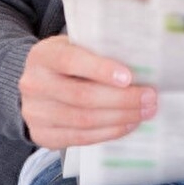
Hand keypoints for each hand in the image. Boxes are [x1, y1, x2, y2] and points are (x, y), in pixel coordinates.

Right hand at [18, 35, 156, 148]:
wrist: (38, 83)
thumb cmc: (69, 60)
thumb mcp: (77, 46)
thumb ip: (99, 51)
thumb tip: (142, 63)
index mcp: (43, 56)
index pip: (71, 61)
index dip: (101, 70)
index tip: (129, 77)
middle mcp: (34, 84)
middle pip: (82, 96)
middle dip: (122, 99)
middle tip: (149, 97)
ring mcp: (35, 113)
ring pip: (83, 120)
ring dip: (120, 118)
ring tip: (144, 112)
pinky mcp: (41, 135)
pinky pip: (79, 138)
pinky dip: (108, 132)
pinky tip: (127, 125)